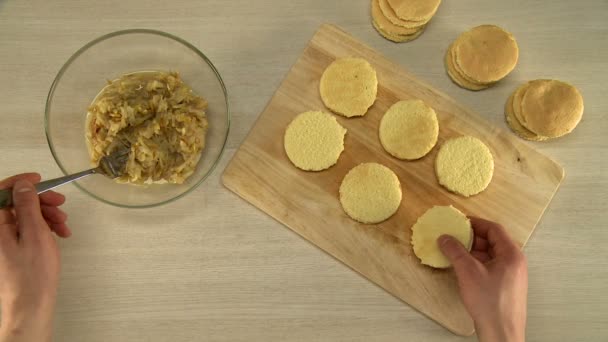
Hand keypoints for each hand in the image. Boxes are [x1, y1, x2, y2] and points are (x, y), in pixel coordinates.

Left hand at [0, 173, 70, 341]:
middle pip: (15, 203)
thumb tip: (23, 185)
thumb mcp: (34, 233)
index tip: (41, 181)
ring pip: (24, 216)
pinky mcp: (12, 250)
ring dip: (46, 216)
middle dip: (40, 201)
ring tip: (64, 226)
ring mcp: (3, 241)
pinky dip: (44, 228)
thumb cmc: (33, 273)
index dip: (20, 183)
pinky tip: (58, 235)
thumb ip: (27, 205)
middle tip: (61, 206)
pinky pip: (26, 230)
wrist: (30, 306)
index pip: (2, 192)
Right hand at [438, 217, 526, 341]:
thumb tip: (444, 238)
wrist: (500, 332)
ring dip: (472, 252)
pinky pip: (490, 267)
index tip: (459, 222)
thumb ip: (455, 251)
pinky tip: (463, 269)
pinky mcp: (505, 286)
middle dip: (471, 238)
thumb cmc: (490, 303)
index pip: (494, 229)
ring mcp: (511, 275)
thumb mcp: (468, 272)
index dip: (475, 223)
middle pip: (492, 241)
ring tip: (455, 253)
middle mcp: (515, 262)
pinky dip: (476, 263)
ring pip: (490, 255)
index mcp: (512, 254)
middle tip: (454, 238)